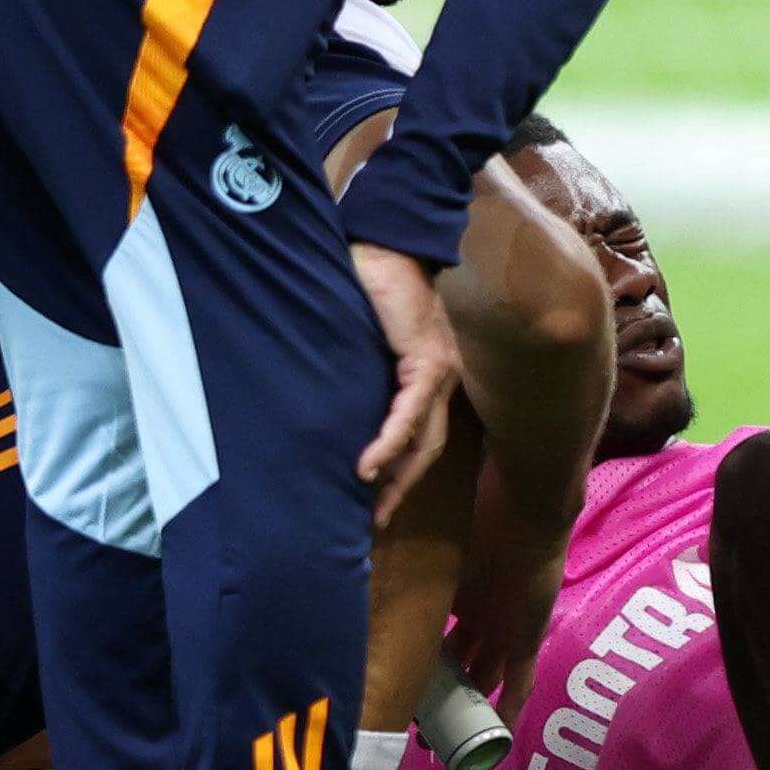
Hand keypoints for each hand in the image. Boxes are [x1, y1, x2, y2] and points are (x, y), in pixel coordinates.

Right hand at [349, 242, 458, 505]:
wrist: (381, 244)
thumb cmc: (364, 286)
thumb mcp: (361, 344)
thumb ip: (357, 376)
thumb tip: (327, 407)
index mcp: (427, 375)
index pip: (420, 437)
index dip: (401, 474)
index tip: (377, 506)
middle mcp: (441, 378)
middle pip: (427, 450)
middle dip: (402, 490)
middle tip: (375, 525)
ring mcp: (440, 371)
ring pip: (424, 440)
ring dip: (397, 478)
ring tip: (372, 511)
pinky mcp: (427, 361)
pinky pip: (410, 414)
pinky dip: (389, 443)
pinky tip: (367, 468)